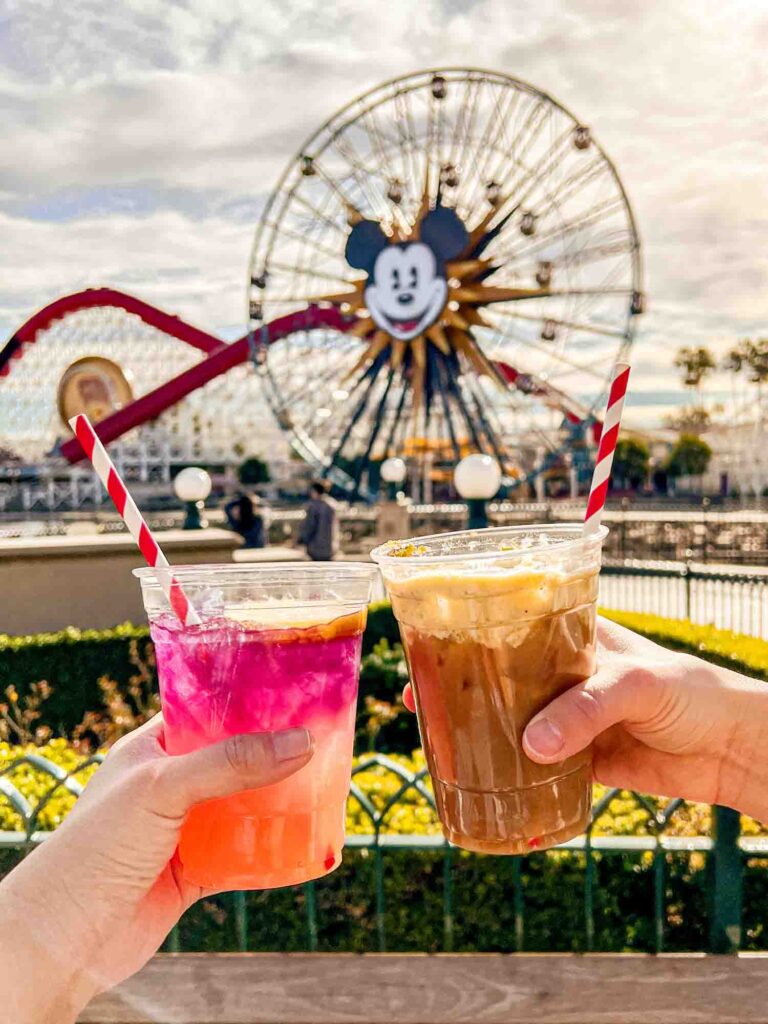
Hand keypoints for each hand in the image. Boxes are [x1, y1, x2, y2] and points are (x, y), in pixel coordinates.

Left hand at [0, 716, 312, 1022]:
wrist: (67, 937)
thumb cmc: (98, 846)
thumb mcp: (163, 787)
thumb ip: (230, 763)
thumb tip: (300, 741)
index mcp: (152, 747)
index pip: (206, 709)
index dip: (246, 699)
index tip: (294, 690)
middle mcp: (170, 783)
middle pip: (233, 757)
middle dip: (273, 751)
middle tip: (322, 736)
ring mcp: (183, 827)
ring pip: (243, 805)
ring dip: (277, 800)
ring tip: (324, 782)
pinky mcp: (194, 870)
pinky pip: (243, 854)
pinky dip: (269, 849)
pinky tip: (302, 839)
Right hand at [403, 617, 767, 817]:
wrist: (732, 749)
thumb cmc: (692, 691)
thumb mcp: (637, 684)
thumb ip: (585, 708)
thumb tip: (531, 745)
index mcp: (574, 636)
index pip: (513, 624)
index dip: (471, 630)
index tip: (430, 640)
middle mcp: (564, 673)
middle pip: (502, 675)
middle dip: (461, 684)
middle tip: (420, 697)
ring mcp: (569, 717)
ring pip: (512, 720)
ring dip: (479, 730)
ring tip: (438, 738)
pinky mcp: (579, 759)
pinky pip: (534, 767)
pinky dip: (509, 774)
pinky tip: (479, 779)